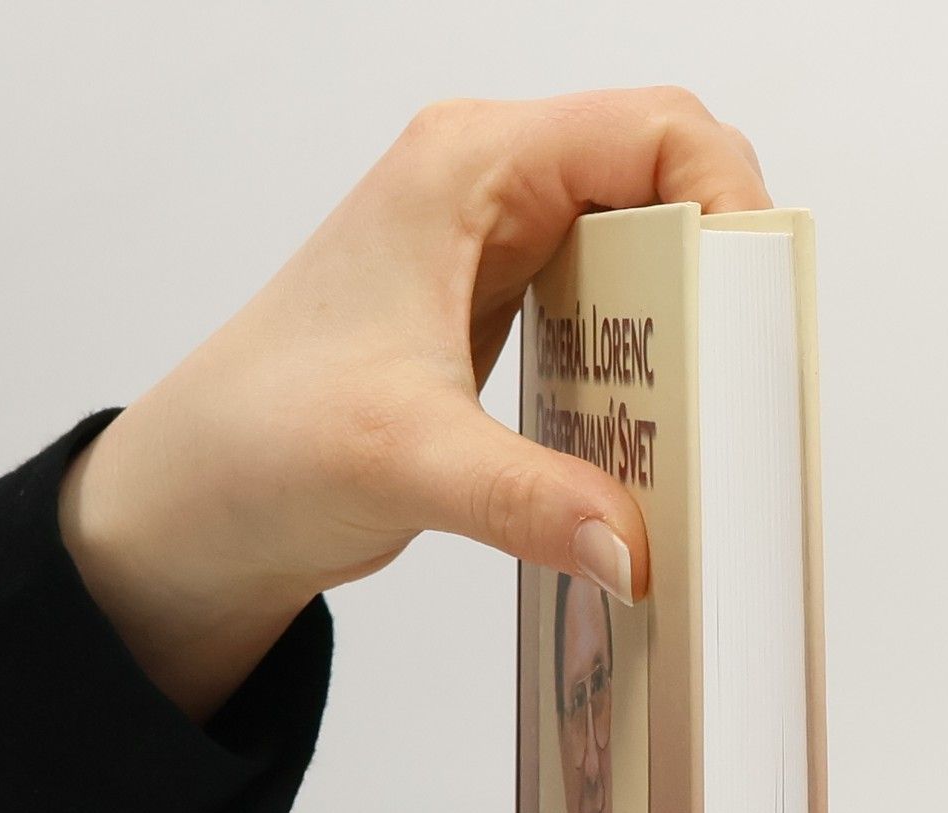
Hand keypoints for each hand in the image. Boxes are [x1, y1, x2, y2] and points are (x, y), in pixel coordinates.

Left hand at [58, 87, 770, 721]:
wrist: (194, 504)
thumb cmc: (256, 441)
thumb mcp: (403, 462)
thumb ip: (528, 502)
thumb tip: (638, 547)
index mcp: (465, 168)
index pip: (649, 129)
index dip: (725, 196)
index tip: (752, 301)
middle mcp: (488, 189)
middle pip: (662, 183)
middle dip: (715, 274)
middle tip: (738, 377)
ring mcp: (496, 251)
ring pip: (642, 252)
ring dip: (683, 330)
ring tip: (701, 415)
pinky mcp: (501, 316)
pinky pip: (611, 315)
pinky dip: (646, 369)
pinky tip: (649, 436)